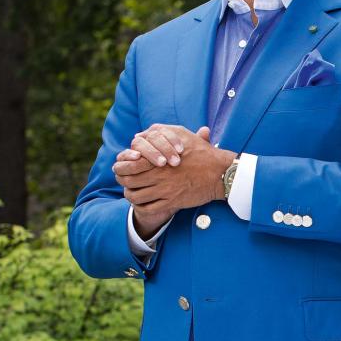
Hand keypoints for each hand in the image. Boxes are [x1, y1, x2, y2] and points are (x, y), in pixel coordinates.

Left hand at [113, 125, 233, 234]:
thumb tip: (143, 134)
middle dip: (122, 181)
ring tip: (132, 192)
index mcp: (158, 159)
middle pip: (128, 181)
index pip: (129, 165)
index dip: (121, 167)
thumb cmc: (203, 153)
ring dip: (130, 195)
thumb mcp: (183, 135)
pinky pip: (148, 208)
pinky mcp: (172, 202)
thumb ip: (162, 132)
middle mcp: (158, 175)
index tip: (122, 168)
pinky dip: (141, 207)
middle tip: (124, 181)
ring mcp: (164, 190)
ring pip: (135, 196)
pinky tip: (143, 203)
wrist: (220, 173)